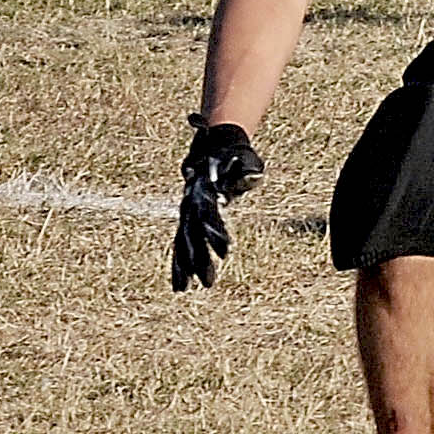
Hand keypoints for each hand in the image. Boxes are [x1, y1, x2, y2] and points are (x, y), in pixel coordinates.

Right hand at [174, 116, 263, 290]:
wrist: (216, 144)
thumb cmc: (236, 154)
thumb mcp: (247, 160)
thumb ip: (247, 172)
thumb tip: (253, 176)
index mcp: (206, 189)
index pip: (209, 215)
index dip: (216, 234)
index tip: (226, 252)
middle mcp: (192, 202)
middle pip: (192, 233)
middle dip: (200, 258)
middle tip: (208, 282)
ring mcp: (188, 211)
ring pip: (182, 241)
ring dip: (185, 266)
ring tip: (183, 289)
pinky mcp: (189, 218)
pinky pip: (181, 242)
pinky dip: (180, 262)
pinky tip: (181, 284)